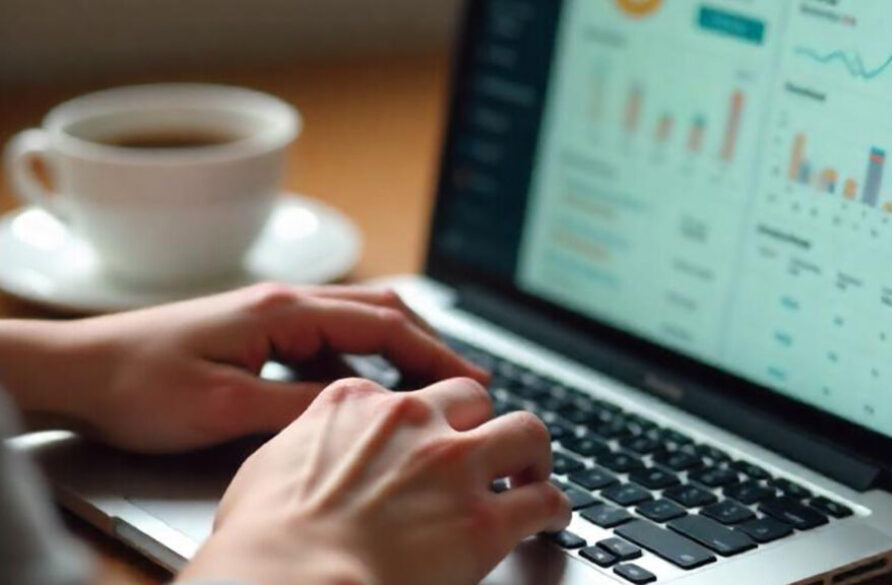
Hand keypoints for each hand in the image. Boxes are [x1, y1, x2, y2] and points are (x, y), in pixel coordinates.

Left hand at [0, 283, 485, 451]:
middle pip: (380, 311)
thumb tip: (361, 409)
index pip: (382, 324)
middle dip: (429, 344)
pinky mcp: (258, 332)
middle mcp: (283, 302)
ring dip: (398, 350)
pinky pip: (328, 338)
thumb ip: (299, 406)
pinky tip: (368, 388)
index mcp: (283, 310)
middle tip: (465, 381)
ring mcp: (271, 314)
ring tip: (429, 388)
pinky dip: (362, 358)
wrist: (80, 371)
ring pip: (357, 322)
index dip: (434, 352)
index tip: (470, 379)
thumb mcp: (225, 408)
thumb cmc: (139, 383)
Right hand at [178, 377, 571, 584]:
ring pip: (525, 431)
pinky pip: (543, 501)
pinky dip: (554, 508)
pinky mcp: (483, 521)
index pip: (409, 394)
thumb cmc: (263, 540)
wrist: (287, 581)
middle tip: (485, 449)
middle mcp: (413, 422)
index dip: (424, 419)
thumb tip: (312, 453)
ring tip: (534, 474)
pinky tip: (553, 519)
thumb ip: (307, 444)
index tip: (430, 434)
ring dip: (532, 454)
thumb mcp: (269, 466)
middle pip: (472, 399)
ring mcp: (453, 466)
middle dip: (481, 423)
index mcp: (358, 405)